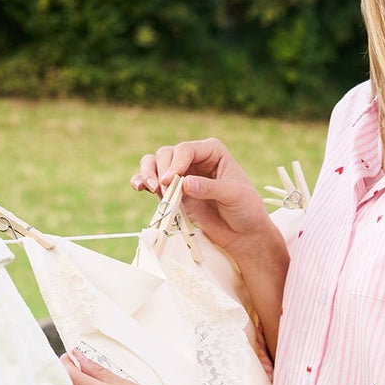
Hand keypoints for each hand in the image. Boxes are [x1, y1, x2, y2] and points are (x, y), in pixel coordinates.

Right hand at [131, 137, 277, 260]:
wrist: (244, 235)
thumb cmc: (246, 210)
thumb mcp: (233, 195)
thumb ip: (209, 188)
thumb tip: (184, 183)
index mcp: (211, 151)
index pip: (186, 149)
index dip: (176, 162)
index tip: (172, 180)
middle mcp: (194, 159)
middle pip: (166, 154)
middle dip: (161, 169)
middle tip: (162, 188)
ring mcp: (181, 176)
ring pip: (154, 164)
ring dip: (147, 173)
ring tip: (151, 187)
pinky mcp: (173, 193)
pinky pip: (151, 182)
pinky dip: (142, 182)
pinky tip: (138, 188)